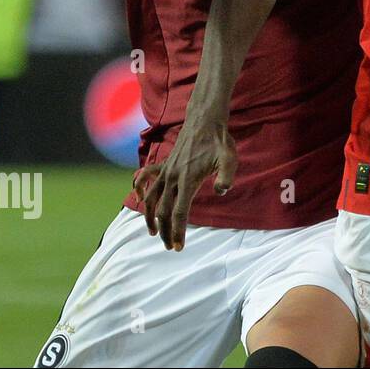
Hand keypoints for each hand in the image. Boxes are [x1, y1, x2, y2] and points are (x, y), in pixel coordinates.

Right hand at [133, 114, 236, 250]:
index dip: (177, 231)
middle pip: (163, 210)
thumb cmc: (219, 142)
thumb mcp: (229, 159)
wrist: (205, 121)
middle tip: (170, 246)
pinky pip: (145, 178)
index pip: (179, 212)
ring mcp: (166, 170)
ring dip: (150, 217)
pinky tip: (141, 199)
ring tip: (153, 233)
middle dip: (165, 231)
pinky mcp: (164, 165)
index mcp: (188, 179)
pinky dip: (140, 189)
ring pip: (151, 199)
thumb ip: (227, 176)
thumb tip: (223, 191)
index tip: (178, 247)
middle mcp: (172, 177)